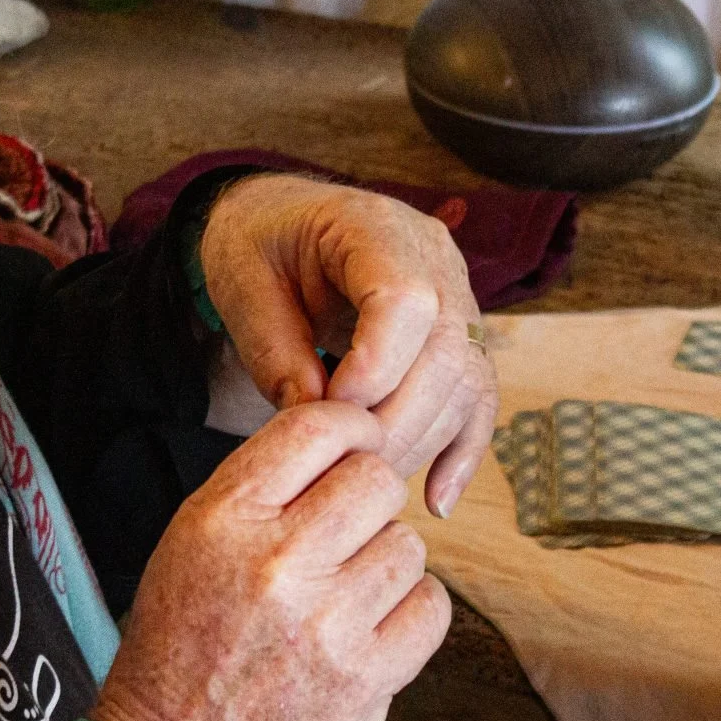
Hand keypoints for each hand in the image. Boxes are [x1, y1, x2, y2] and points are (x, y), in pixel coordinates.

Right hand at [92, 401, 450, 720]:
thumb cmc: (179, 654)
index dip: (351, 430)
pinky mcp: (367, 677)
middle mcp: (276, 563)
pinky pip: (430, 606)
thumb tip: (348, 441)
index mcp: (222, 521)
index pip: (318, 428)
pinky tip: (371, 628)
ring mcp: (327, 623)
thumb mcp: (188, 546)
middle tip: (344, 536)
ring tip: (344, 596)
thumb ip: (261, 489)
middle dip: (368, 502)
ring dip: (386, 563)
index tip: (356, 447)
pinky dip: (410, 614)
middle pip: (376, 480)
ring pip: (409, 543)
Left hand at [198, 175, 497, 516]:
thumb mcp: (244, 286)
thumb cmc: (258, 245)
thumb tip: (316, 419)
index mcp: (376, 228)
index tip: (331, 408)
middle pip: (446, 351)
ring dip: (420, 441)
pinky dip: (461, 450)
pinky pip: (477, 395)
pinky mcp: (461, 335)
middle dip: (396, 420)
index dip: (376, 366)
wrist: (280, 220)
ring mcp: (458, 295)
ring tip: (371, 484)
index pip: (407, 300)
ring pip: (466, 380)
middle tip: (345, 466)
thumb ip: (277, 351)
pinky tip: (437, 499)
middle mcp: (434, 256)